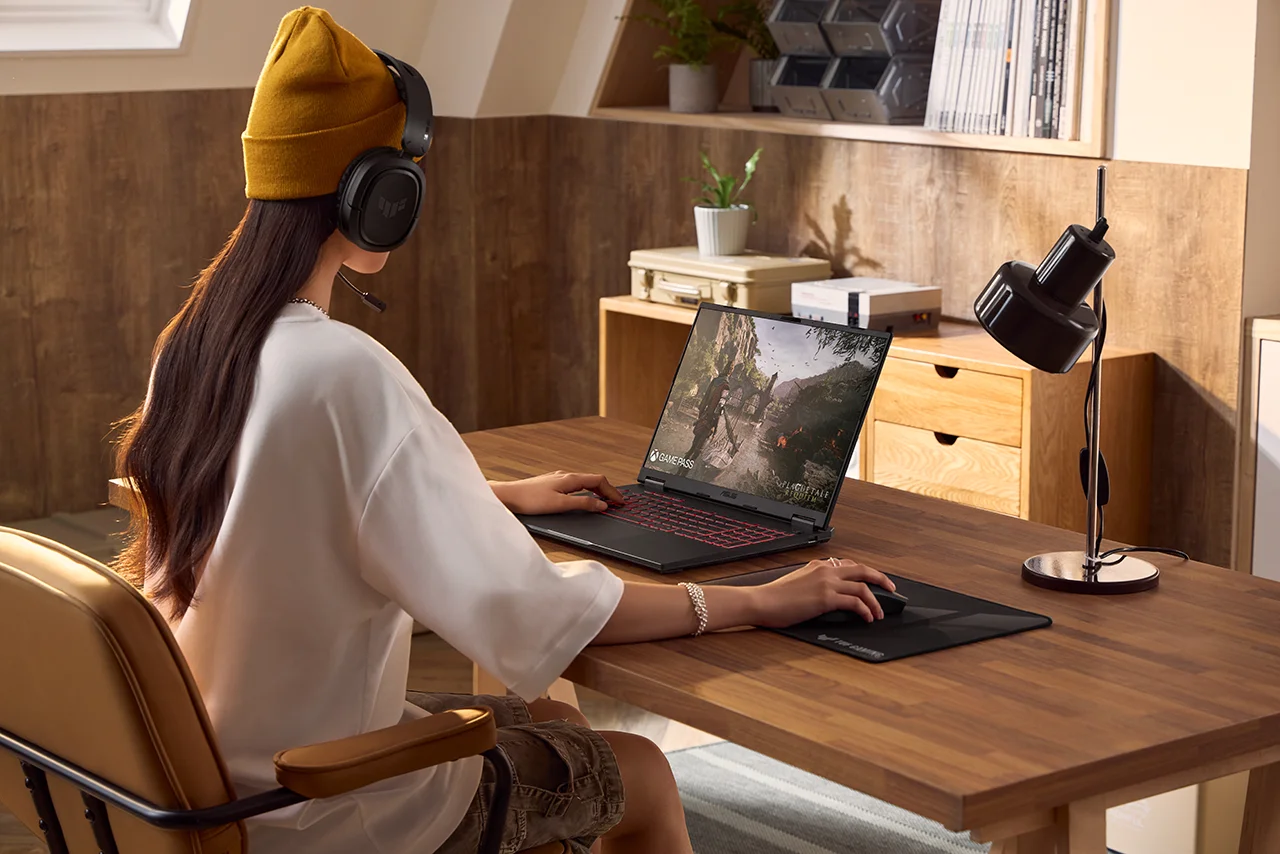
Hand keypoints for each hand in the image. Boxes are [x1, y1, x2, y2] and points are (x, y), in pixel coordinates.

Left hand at [490, 471, 624, 514]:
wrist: (508, 496)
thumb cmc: (529, 500)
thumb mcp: (560, 505)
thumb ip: (582, 504)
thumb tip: (601, 504)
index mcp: (570, 478)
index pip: (599, 480)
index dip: (613, 491)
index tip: (621, 501)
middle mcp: (565, 476)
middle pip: (594, 480)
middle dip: (608, 490)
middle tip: (617, 502)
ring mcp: (558, 479)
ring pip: (584, 482)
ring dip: (597, 490)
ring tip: (605, 500)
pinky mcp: (551, 485)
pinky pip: (576, 485)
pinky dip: (586, 491)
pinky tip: (584, 498)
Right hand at [753, 558, 895, 626]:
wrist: (761, 601)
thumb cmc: (773, 597)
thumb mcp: (796, 582)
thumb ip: (813, 583)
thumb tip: (825, 594)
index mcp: (817, 565)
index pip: (848, 564)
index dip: (864, 573)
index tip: (873, 580)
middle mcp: (824, 570)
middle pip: (862, 569)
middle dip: (880, 579)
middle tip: (891, 589)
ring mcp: (826, 583)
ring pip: (862, 586)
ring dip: (875, 601)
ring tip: (879, 613)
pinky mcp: (826, 598)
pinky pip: (855, 602)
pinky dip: (865, 610)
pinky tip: (867, 618)